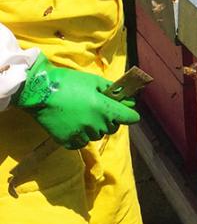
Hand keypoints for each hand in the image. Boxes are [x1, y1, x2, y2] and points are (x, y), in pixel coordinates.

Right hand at [12, 54, 139, 148]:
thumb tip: (129, 100)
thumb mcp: (93, 81)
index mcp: (105, 108)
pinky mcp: (68, 141)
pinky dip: (80, 136)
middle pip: (113, 128)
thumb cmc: (68, 82)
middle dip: (110, 120)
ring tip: (82, 115)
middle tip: (98, 110)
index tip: (126, 111)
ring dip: (94, 128)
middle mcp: (96, 124)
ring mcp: (82, 134)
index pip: (130, 118)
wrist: (38, 91)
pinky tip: (73, 124)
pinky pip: (81, 142)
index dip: (130, 114)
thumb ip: (113, 91)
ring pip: (97, 135)